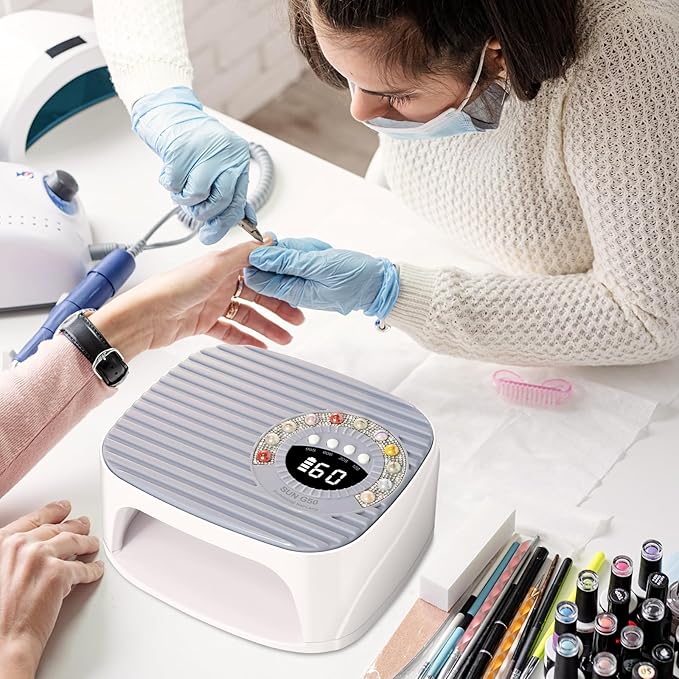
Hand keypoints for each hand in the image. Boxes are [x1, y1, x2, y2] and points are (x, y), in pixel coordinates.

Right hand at [0, 501, 102, 678]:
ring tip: (93, 543)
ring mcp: (42, 557)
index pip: (34, 520)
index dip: (52, 512)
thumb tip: (33, 549)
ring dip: (87, 542)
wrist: (1, 642)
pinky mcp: (60, 574)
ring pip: (73, 542)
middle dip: (74, 525)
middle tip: (83, 524)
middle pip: (56, 529)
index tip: (62, 508)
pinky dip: (92, 570)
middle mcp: (21, 545)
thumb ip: (15, 556)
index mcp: (2, 542)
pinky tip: (96, 570)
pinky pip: (83, 569)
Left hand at [89, 240, 303, 360]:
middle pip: (258, 296)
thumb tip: (268, 239)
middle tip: (297, 319)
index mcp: (223, 265)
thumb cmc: (173, 288)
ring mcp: (213, 304)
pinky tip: (262, 346)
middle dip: (279, 308)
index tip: (296, 289)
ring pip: (249, 315)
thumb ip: (245, 254)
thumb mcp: (215, 265)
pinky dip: (248, 338)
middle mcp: (220, 283)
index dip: (279, 281)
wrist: (145, 317)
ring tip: (285, 338)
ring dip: (268, 326)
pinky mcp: (205, 323)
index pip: (259, 271)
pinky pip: (233, 331)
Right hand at [132, 86, 253, 244]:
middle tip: (194, 210)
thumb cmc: (194, 142)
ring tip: (182, 186)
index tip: (212, 234)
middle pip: (220, 201)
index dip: (224, 222)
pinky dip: (170, 185)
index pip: (238, 200)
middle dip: (204, 213)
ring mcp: (204, 150)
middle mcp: (226, 153)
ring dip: (185, 199)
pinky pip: (175, 185)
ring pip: (197, 195)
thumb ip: (230, 191)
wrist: (168, 113)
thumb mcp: (219, 165)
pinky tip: (172, 173)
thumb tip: (245, 221)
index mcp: (239, 158)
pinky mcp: (181, 150)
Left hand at [245, 238, 399, 317]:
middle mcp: (293, 289)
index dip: (261, 257)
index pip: (258, 278)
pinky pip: (299, 256)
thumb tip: (258, 256)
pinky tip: (322, 253)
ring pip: (285, 256)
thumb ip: (287, 261)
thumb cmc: (356, 279)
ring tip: (320, 252)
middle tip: (309, 250)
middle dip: (287, 250)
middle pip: (270, 264)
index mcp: (293, 293)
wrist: (379, 284)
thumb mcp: (319, 266)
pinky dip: (309, 250)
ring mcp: (301, 281)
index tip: (276, 245)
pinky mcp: (309, 273)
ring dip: (301, 248)